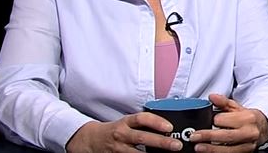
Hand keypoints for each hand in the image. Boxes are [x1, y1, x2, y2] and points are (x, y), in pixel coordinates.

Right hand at [66, 113, 180, 152]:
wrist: (91, 140)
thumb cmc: (115, 130)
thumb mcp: (126, 123)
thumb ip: (142, 125)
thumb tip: (167, 128)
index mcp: (125, 122)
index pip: (142, 119)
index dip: (156, 122)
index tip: (169, 127)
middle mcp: (122, 134)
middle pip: (142, 138)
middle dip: (161, 142)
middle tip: (176, 146)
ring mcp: (118, 148)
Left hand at [189, 93, 267, 151]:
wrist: (263, 128)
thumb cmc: (248, 118)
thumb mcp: (237, 107)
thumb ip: (224, 102)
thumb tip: (212, 97)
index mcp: (247, 118)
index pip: (226, 119)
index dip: (215, 120)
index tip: (208, 119)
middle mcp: (249, 133)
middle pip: (227, 136)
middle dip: (208, 136)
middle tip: (194, 136)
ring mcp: (248, 145)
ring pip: (229, 150)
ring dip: (212, 149)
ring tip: (198, 148)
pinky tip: (209, 152)